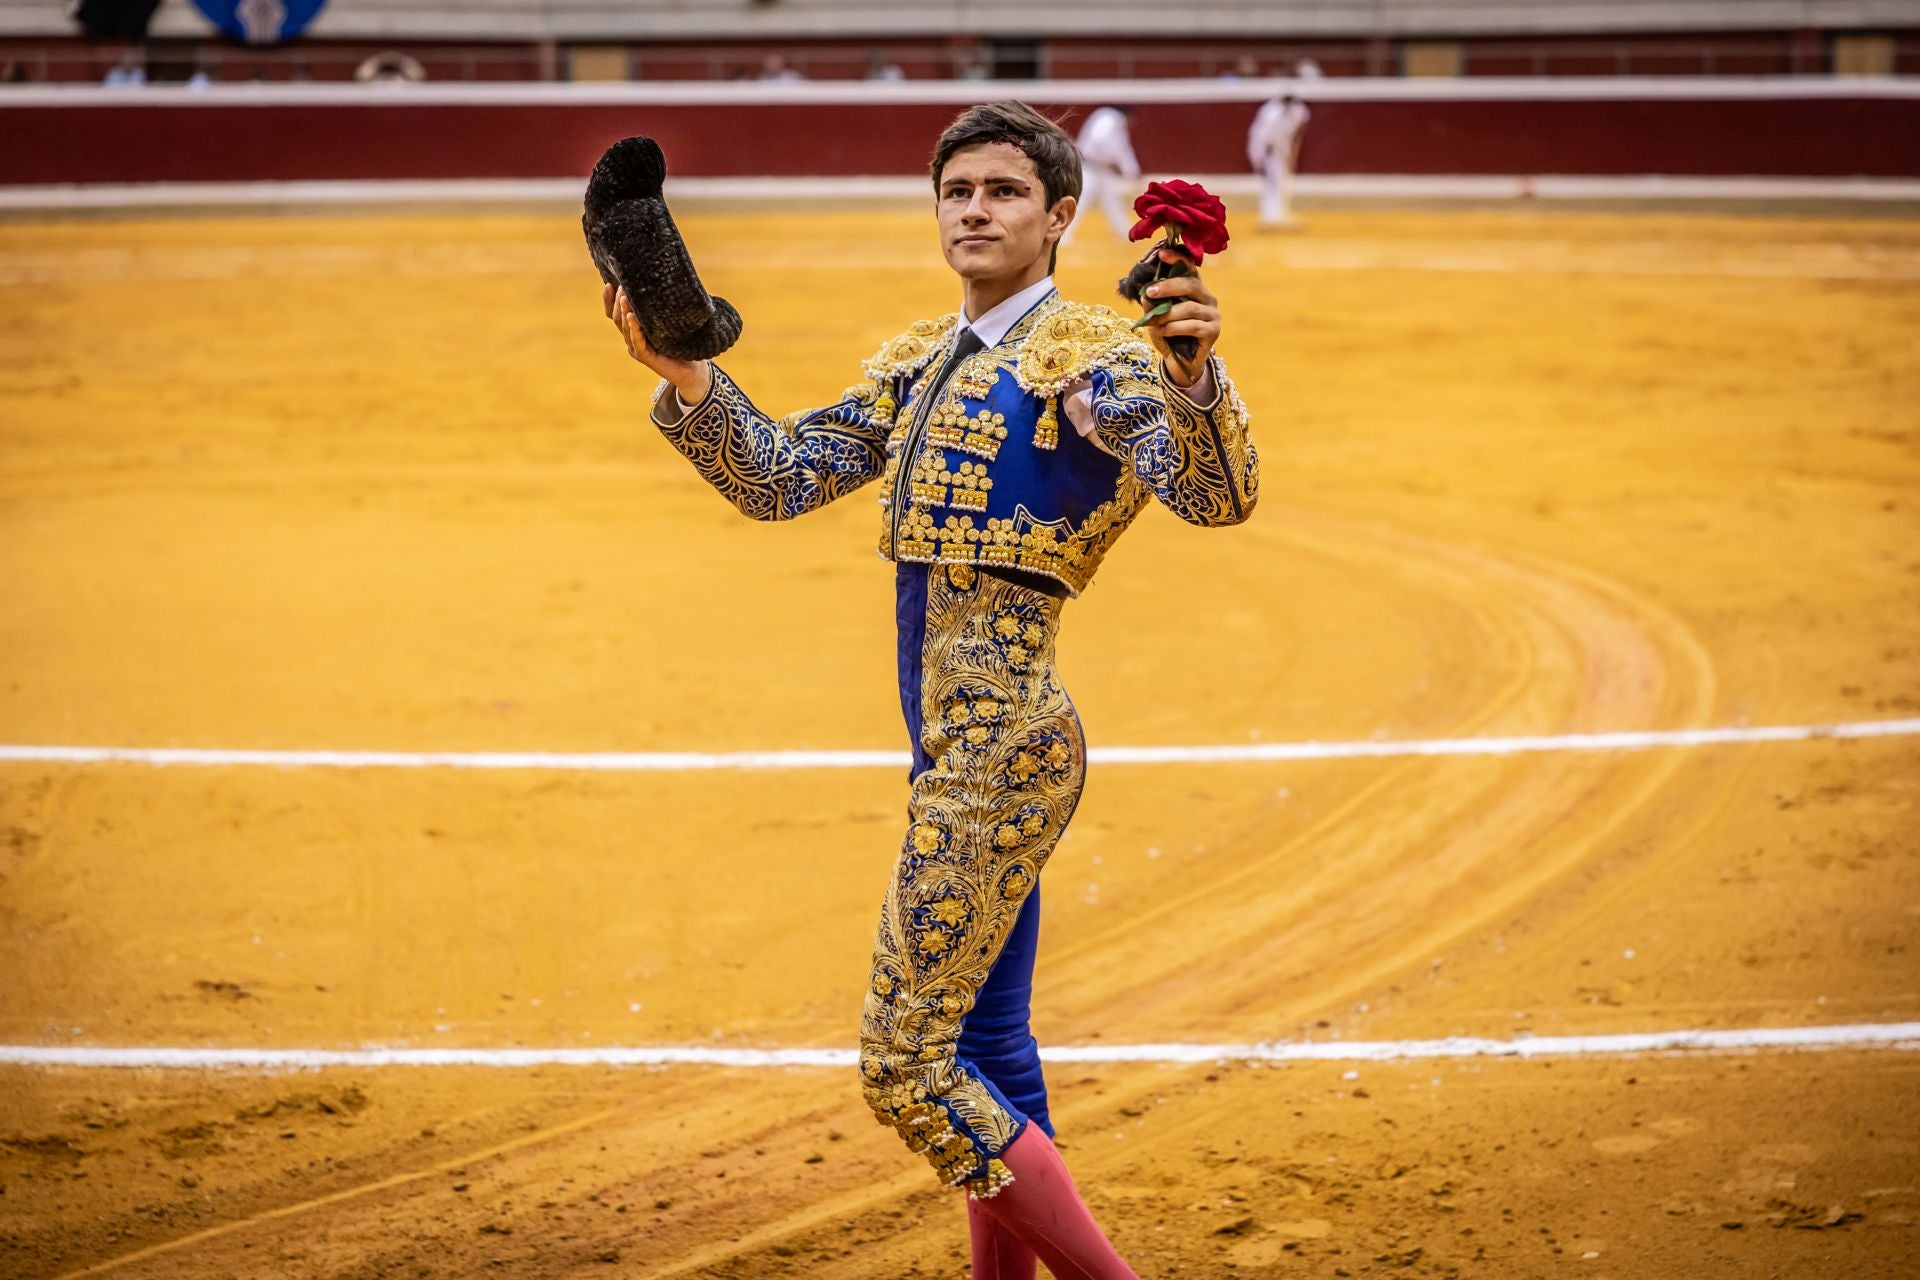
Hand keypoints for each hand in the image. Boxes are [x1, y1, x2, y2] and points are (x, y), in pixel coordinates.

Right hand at [603, 283, 711, 404]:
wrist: (692, 369)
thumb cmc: (681, 344)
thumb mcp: (668, 322)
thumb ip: (660, 308)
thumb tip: (662, 283)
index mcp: (634, 330)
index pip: (615, 314)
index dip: (609, 301)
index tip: (609, 284)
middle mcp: (632, 339)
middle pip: (617, 319)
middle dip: (617, 302)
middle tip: (621, 287)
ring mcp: (636, 348)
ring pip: (625, 328)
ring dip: (623, 311)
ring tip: (624, 297)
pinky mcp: (644, 356)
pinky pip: (636, 340)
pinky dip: (633, 327)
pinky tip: (632, 316)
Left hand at [1139, 248, 1219, 386]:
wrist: (1180, 362)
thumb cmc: (1169, 335)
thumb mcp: (1155, 318)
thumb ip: (1152, 305)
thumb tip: (1145, 294)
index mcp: (1195, 289)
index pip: (1190, 268)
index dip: (1177, 259)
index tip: (1161, 254)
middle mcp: (1207, 298)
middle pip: (1191, 285)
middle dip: (1169, 286)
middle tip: (1150, 291)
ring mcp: (1213, 314)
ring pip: (1189, 308)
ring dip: (1168, 314)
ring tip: (1153, 322)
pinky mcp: (1213, 331)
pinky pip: (1193, 326)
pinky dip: (1175, 328)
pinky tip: (1164, 331)